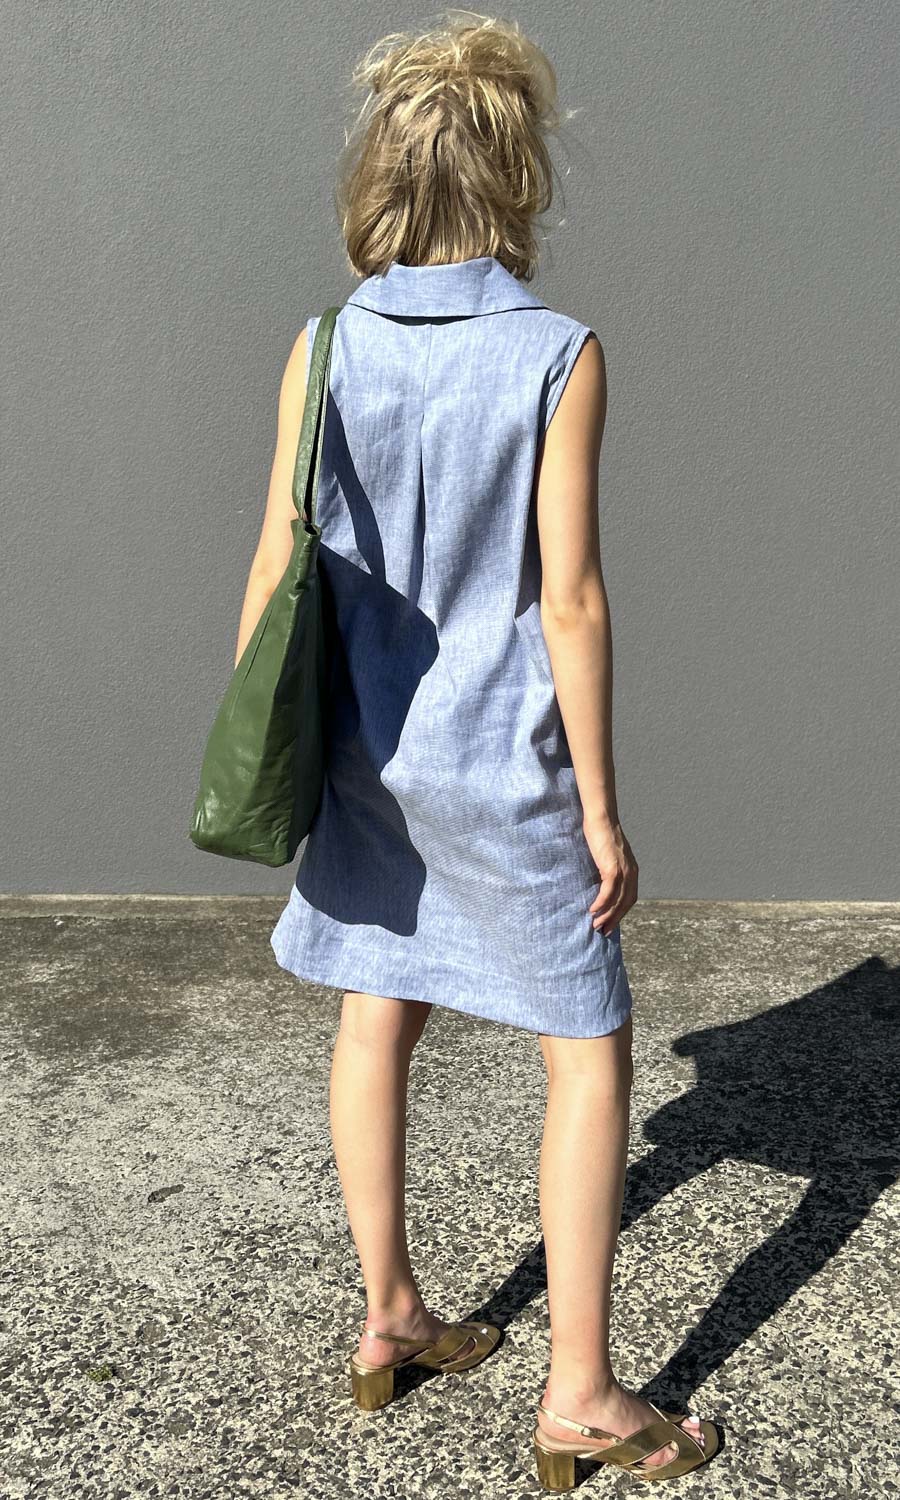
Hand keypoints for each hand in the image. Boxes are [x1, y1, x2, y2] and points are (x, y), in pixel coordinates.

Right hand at [583, 816, 637, 934]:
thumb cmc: (601, 833)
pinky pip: (608, 892)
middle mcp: (631, 872)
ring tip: (595, 924)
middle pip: (626, 903)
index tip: (610, 923)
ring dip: (607, 915)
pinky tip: (593, 910)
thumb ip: (609, 868)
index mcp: (632, 870)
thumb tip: (599, 882)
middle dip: (615, 919)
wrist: (601, 818)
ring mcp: (623, 871)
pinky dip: (601, 903)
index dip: (621, 913)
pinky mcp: (612, 868)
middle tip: (603, 931)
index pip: (630, 898)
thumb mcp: (608, 855)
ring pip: (618, 900)